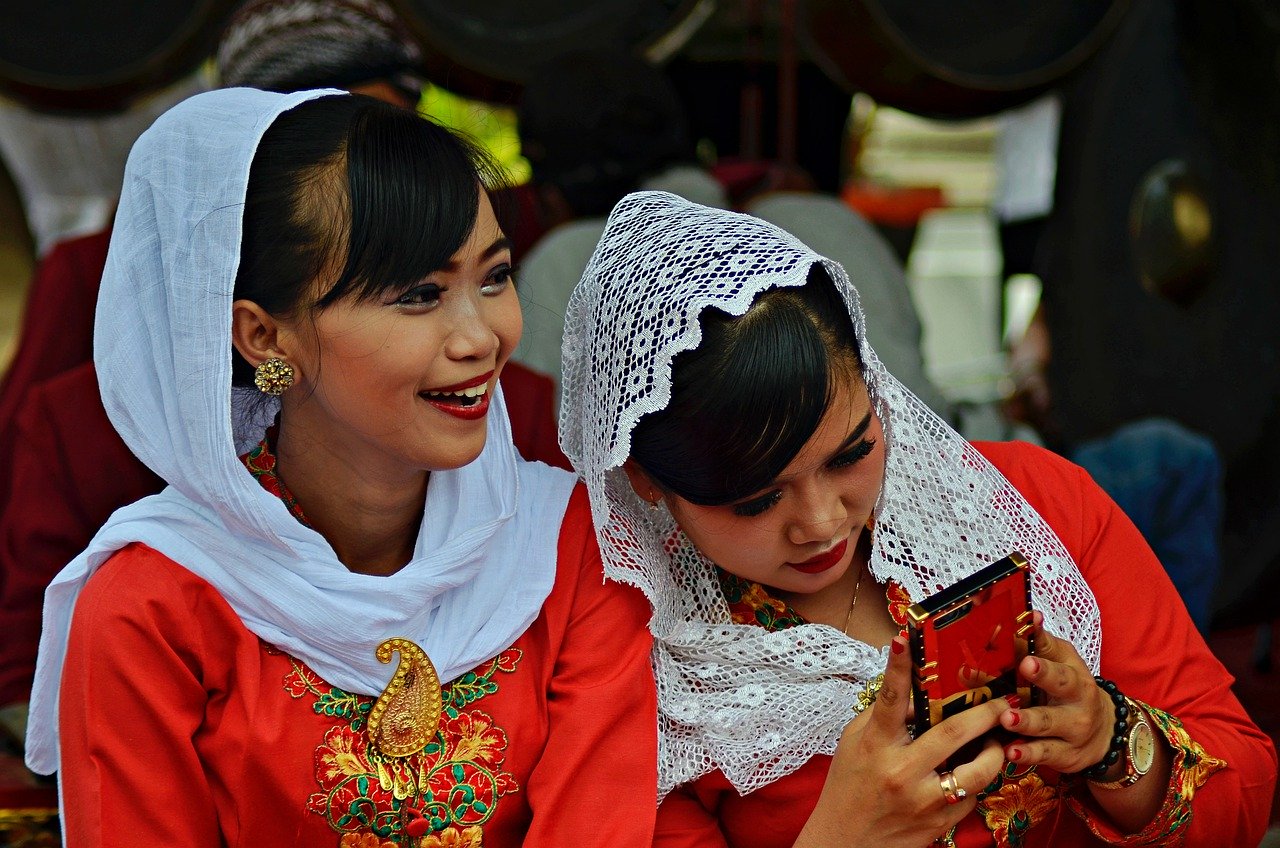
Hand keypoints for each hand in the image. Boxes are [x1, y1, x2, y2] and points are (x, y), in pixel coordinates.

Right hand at [796, 633, 1014, 847]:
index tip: (906, 637)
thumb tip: (918, 695)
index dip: (899, 667)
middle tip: (1006, 698)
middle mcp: (901, 771)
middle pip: (953, 734)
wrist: (844, 844)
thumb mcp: (854, 744)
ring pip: (977, 771)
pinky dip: (977, 781)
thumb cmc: (848, 787)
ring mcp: (924, 801)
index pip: (890, 699)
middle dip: (986, 712)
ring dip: (996, 751)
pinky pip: (971, 797)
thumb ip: (884, 718)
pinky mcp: (940, 824)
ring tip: (1002, 738)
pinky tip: (977, 771)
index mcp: (876, 746)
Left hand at [998, 611, 1113, 772]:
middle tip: (1024, 667)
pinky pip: (1045, 755)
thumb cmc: (1069, 690)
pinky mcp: (1065, 755)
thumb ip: (1038, 644)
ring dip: (1026, 721)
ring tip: (1006, 718)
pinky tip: (1010, 753)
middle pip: (1061, 686)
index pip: (1057, 656)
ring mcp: (1072, 729)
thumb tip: (1028, 615)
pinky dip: (1027, 754)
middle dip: (1043, 677)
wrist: (1105, 732)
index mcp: (1072, 672)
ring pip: (1049, 725)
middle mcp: (1076, 700)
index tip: (1026, 642)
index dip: (1041, 648)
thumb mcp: (1061, 664)